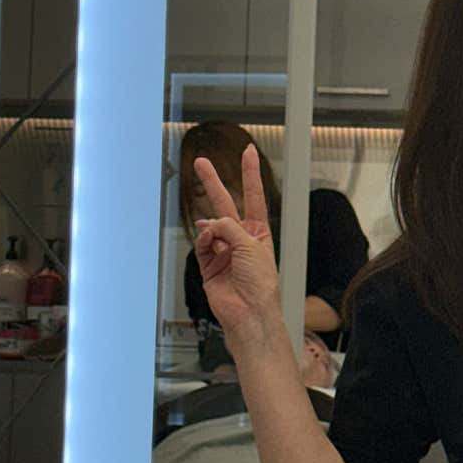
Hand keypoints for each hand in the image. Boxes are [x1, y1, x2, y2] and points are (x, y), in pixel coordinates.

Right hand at [192, 147, 281, 339]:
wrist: (249, 311)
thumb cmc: (260, 282)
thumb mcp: (251, 245)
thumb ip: (229, 227)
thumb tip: (207, 223)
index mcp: (259, 232)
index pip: (254, 196)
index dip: (251, 173)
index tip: (249, 151)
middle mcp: (240, 238)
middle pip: (225, 202)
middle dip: (213, 182)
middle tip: (201, 162)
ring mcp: (223, 249)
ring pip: (210, 225)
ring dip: (211, 227)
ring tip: (217, 240)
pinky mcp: (208, 263)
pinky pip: (202, 243)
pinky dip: (204, 241)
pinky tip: (210, 244)